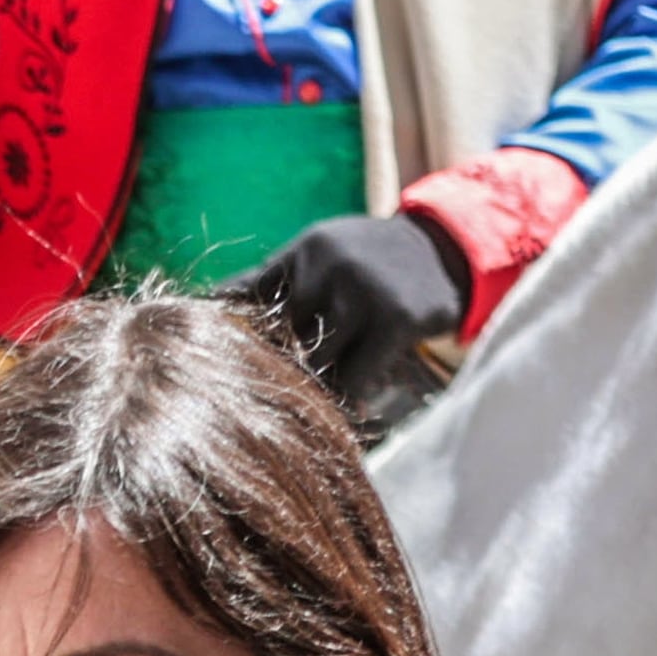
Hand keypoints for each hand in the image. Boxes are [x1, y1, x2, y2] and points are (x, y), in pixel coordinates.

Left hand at [236, 209, 468, 430]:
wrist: (447, 249)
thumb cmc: (369, 257)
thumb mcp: (320, 253)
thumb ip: (270, 278)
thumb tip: (208, 299)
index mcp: (304, 251)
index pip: (252, 298)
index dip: (243, 334)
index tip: (224, 361)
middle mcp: (329, 267)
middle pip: (286, 335)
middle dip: (286, 363)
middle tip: (282, 390)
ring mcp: (364, 292)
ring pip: (320, 358)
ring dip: (320, 384)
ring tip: (319, 401)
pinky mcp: (397, 320)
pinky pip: (359, 373)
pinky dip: (353, 393)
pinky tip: (354, 406)